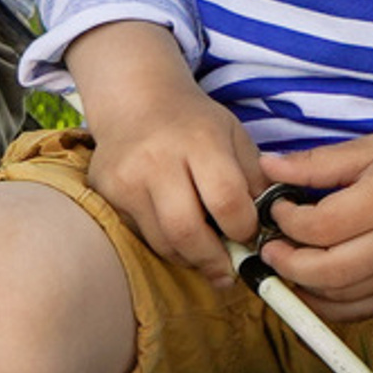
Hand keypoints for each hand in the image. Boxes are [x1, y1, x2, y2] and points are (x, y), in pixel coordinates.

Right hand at [68, 23, 266, 281]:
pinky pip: (141, 236)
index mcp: (199, 140)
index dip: (244, 229)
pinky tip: (177, 234)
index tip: (248, 235)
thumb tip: (267, 229)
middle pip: (187, 232)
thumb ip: (254, 179)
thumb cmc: (195, 123)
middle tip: (227, 270)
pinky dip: (165, 244)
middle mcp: (157, 159)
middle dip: (214, 261)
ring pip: (162, 243)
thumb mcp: (235, 136)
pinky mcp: (104, 192)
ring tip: (205, 254)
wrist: (136, 102)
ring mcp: (125, 177)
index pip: (227, 202)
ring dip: (190, 258)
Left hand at [260, 48, 372, 318]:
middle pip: (327, 271)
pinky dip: (330, 304)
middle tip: (269, 249)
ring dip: (303, 287)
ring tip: (287, 264)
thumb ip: (316, 163)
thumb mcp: (370, 149)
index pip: (321, 226)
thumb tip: (267, 167)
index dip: (286, 221)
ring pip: (341, 298)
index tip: (275, 208)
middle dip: (286, 264)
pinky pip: (361, 310)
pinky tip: (313, 285)